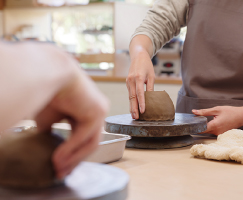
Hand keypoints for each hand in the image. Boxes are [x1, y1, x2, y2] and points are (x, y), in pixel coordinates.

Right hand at [35, 59, 108, 178]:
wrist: (51, 72)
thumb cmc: (49, 91)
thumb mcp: (50, 119)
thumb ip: (54, 133)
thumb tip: (52, 148)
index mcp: (88, 112)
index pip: (84, 138)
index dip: (73, 154)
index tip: (61, 166)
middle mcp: (97, 112)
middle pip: (90, 143)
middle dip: (75, 159)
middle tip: (62, 172)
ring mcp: (100, 112)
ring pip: (90, 142)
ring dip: (74, 158)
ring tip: (59, 168)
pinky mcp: (97, 112)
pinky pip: (85, 136)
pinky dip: (71, 148)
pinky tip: (58, 158)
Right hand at [126, 51, 154, 118]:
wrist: (138, 56)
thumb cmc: (146, 65)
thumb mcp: (151, 75)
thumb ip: (150, 87)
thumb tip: (151, 98)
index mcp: (138, 78)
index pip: (140, 93)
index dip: (141, 103)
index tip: (143, 111)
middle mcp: (131, 80)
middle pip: (132, 97)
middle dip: (134, 108)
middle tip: (136, 117)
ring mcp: (128, 82)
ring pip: (129, 97)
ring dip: (131, 106)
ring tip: (134, 115)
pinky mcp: (127, 83)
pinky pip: (129, 94)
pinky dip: (131, 101)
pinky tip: (133, 108)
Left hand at [192, 106, 242, 134]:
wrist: (242, 116)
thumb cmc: (230, 112)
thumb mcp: (216, 109)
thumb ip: (204, 112)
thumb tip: (193, 112)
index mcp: (214, 125)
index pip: (200, 129)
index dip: (194, 127)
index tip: (189, 124)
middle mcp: (216, 132)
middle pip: (202, 131)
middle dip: (198, 126)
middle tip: (194, 119)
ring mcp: (219, 134)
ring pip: (207, 131)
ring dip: (203, 126)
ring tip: (200, 119)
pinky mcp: (220, 134)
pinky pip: (212, 131)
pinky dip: (208, 127)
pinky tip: (208, 122)